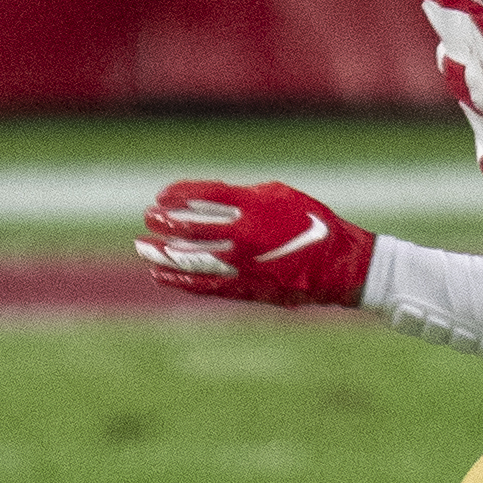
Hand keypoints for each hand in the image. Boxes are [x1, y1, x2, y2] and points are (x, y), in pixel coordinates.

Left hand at [135, 179, 377, 306]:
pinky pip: (206, 285)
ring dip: (164, 253)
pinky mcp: (246, 288)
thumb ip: (244, 196)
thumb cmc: (313, 224)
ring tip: (141, 247)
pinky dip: (181, 279)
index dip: (179, 194)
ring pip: (193, 259)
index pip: (206, 196)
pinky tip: (159, 274)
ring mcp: (244, 265)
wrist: (341, 266)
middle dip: (165, 223)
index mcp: (256, 207)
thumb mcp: (281, 197)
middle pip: (193, 229)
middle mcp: (246, 235)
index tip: (161, 196)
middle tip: (147, 218)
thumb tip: (208, 198)